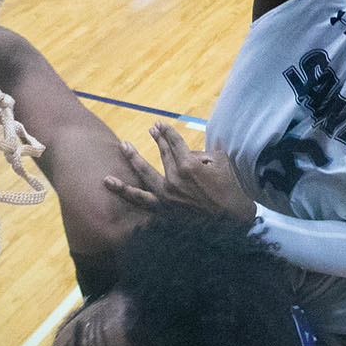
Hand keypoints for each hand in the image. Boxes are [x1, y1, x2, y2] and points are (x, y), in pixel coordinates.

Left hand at [103, 124, 253, 220]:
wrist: (233, 222)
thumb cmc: (230, 189)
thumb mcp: (221, 163)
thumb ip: (202, 153)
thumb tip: (188, 153)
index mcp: (189, 165)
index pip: (175, 142)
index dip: (167, 131)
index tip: (160, 124)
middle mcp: (174, 179)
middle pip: (162, 154)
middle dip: (157, 139)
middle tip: (151, 130)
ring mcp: (166, 196)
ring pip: (143, 175)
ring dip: (132, 159)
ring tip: (122, 146)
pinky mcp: (163, 210)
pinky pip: (141, 200)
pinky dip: (126, 192)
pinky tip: (112, 184)